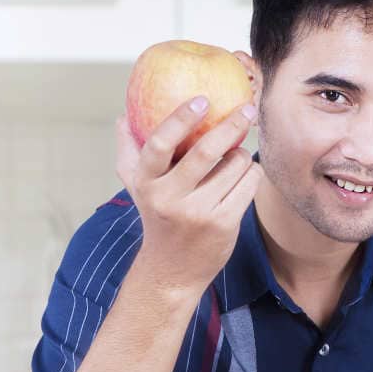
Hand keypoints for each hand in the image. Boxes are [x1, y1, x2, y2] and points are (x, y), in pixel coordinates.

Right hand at [115, 97, 261, 296]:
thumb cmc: (159, 218)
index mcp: (147, 183)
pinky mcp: (224, 224)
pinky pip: (248, 185)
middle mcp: (170, 198)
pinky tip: (247, 173)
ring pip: (234, 166)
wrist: (173, 271)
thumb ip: (129, 153)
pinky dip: (251, 173)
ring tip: (239, 153)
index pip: (160, 143)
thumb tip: (121, 118)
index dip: (181, 118)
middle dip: (231, 125)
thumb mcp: (138, 189)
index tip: (202, 100)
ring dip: (243, 153)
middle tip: (247, 108)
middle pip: (206, 151)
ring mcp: (199, 212)